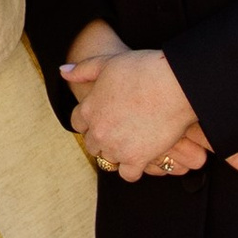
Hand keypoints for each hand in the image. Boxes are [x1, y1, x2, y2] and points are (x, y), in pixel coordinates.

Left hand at [62, 54, 237, 184]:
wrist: (174, 84)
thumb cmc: (142, 69)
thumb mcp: (107, 62)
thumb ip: (83, 69)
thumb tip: (63, 71)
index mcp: (88, 109)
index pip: (77, 123)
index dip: (90, 121)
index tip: (104, 118)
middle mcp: (98, 132)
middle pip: (92, 145)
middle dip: (103, 138)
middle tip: (120, 130)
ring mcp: (116, 148)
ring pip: (109, 160)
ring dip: (118, 153)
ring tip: (133, 142)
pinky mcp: (136, 159)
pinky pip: (128, 174)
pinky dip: (133, 168)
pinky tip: (141, 157)